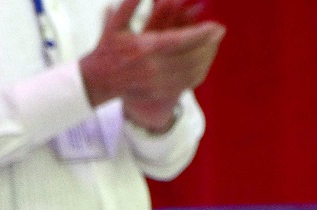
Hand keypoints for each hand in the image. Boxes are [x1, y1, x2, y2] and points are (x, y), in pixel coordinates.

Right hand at [79, 0, 223, 130]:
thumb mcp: (116, 23)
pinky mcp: (158, 92)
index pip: (181, 41)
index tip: (216, 25)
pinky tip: (204, 62)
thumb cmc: (108, 48)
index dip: (202, 34)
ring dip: (207, 58)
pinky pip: (186, 84)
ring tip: (213, 45)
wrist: (97, 81)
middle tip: (219, 32)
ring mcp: (155, 83)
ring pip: (191, 72)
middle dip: (209, 44)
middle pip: (191, 57)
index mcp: (144, 48)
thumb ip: (130, 4)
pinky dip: (199, 73)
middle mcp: (152, 68)